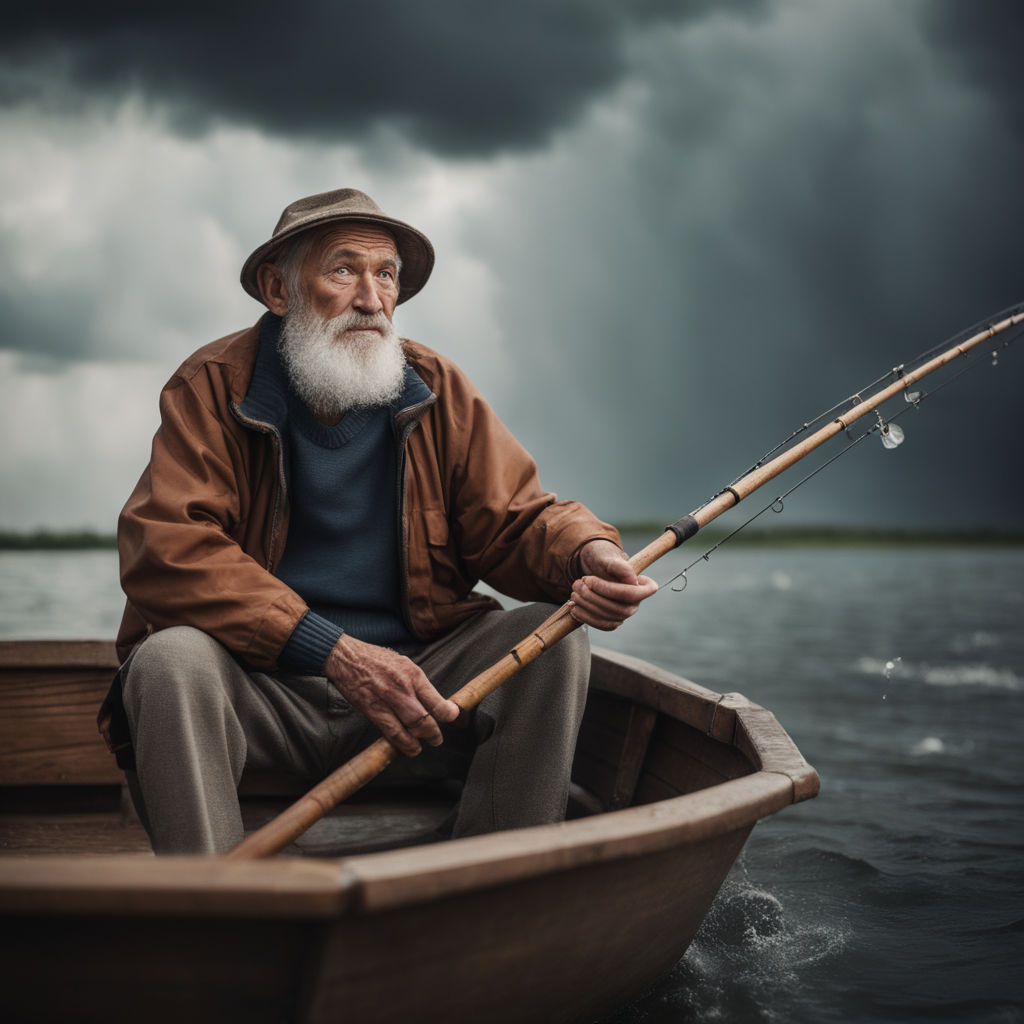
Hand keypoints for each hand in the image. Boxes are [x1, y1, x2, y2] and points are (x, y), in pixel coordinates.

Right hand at [324, 634, 459, 756]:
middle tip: (437, 738)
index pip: (436, 700)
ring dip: (418, 742)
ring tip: (422, 746)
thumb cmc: (375, 659)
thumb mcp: (404, 663)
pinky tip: (408, 747)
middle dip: (434, 733)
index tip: (452, 717)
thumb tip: (431, 701)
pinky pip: (391, 732)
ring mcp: (386, 701)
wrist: (347, 657)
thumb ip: (417, 683)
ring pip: (409, 729)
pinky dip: (402, 743)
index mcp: (413, 674)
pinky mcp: (372, 710)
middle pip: (425, 719)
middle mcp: (402, 688)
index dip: (448, 714)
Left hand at [570, 539, 657, 630]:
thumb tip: (632, 578)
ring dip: (588, 607)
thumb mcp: (609, 557)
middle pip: (620, 609)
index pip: (631, 594)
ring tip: (574, 594)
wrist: (594, 568)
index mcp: (645, 587)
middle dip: (593, 598)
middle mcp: (637, 603)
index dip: (608, 589)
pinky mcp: (612, 620)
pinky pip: (602, 624)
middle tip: (577, 585)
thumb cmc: (605, 560)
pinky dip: (586, 618)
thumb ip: (619, 566)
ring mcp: (624, 614)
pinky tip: (574, 608)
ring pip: (609, 618)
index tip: (589, 579)